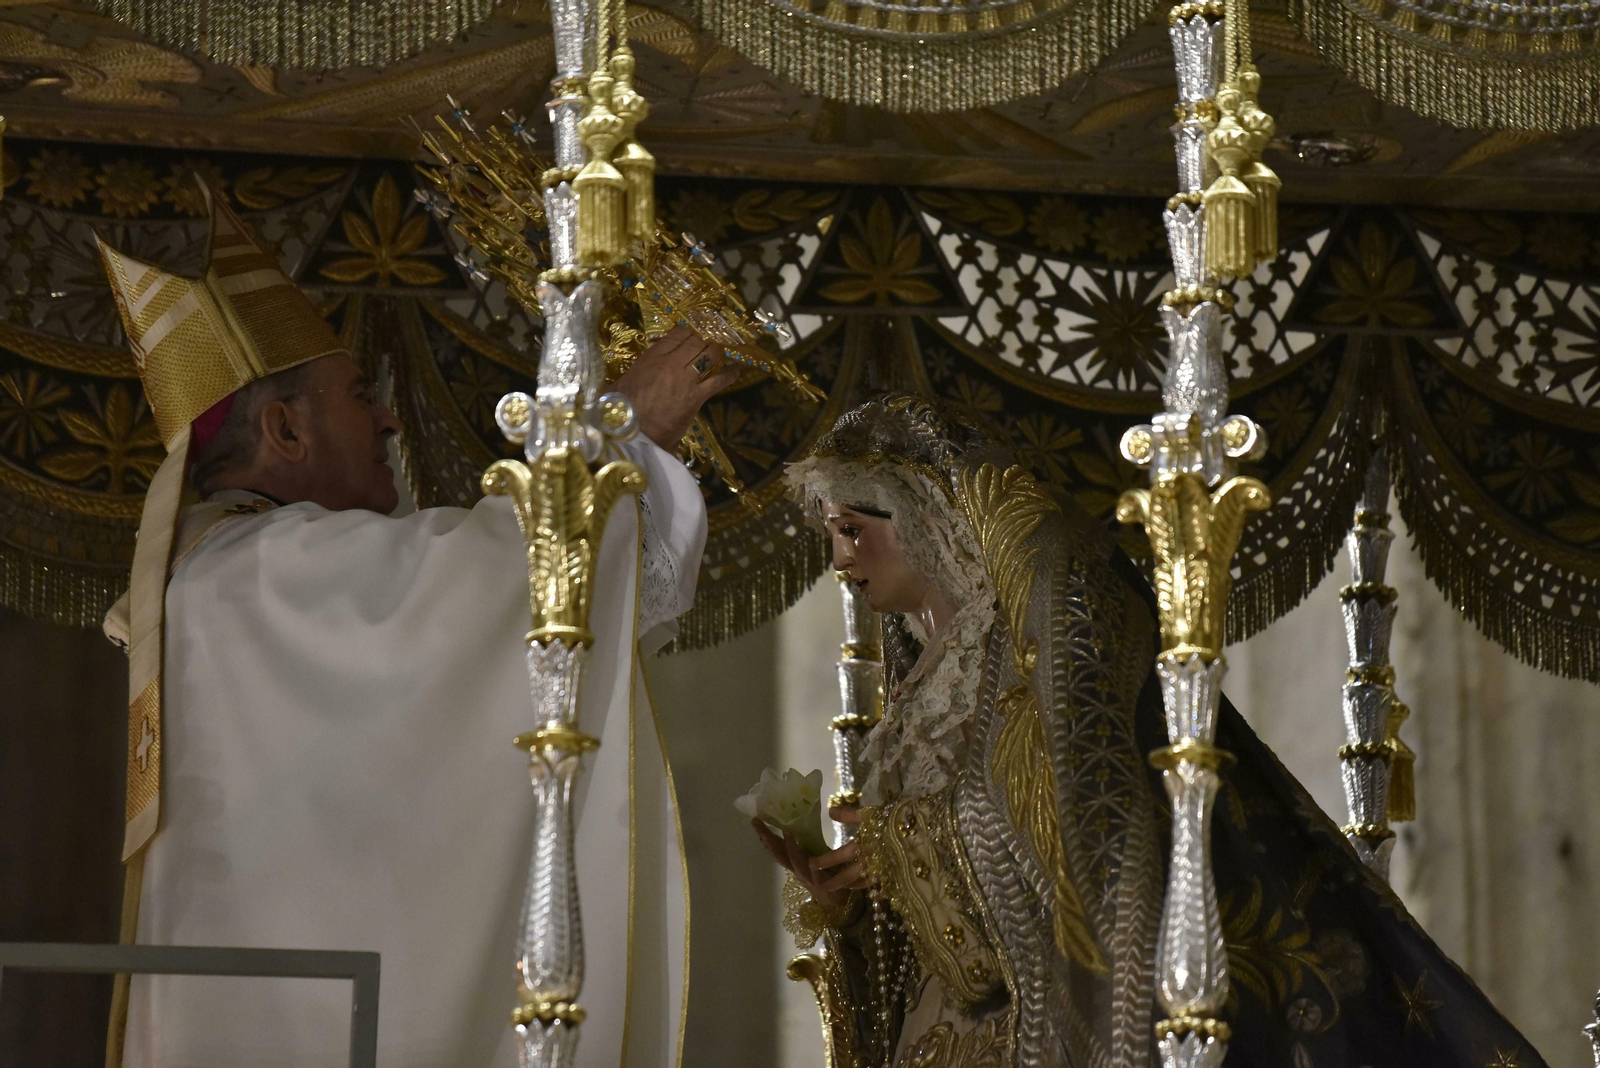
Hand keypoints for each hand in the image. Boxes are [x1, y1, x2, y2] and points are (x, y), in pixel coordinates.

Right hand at [614, 326, 738, 449]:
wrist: (633, 435)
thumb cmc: (618, 412)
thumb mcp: (611, 388)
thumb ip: (612, 381)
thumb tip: (603, 385)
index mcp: (650, 357)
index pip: (676, 334)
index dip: (687, 331)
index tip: (692, 332)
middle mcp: (671, 362)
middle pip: (696, 340)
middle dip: (705, 338)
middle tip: (710, 339)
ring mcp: (686, 378)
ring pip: (709, 354)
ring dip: (717, 351)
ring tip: (721, 350)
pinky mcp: (697, 397)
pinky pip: (719, 380)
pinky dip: (730, 374)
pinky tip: (738, 369)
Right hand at [751, 804, 868, 909]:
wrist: (837, 900)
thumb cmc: (825, 876)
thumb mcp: (813, 858)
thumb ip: (806, 847)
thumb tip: (799, 827)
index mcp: (795, 863)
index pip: (777, 848)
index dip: (766, 836)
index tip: (756, 822)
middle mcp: (797, 870)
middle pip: (779, 854)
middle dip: (768, 838)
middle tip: (758, 823)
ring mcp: (808, 878)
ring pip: (795, 862)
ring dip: (790, 847)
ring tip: (786, 831)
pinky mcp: (822, 884)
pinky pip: (816, 874)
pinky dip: (812, 867)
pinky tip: (810, 860)